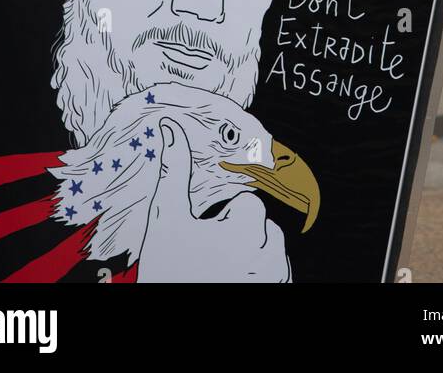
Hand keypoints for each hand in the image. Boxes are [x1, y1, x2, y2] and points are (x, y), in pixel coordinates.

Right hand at [139, 121, 290, 282]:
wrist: (172, 316)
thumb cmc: (168, 269)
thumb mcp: (165, 220)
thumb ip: (173, 171)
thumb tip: (171, 126)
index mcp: (246, 230)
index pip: (249, 205)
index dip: (224, 218)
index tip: (205, 235)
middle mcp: (270, 255)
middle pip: (263, 227)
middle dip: (240, 235)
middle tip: (209, 255)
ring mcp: (275, 279)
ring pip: (272, 251)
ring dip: (252, 255)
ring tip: (219, 269)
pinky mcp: (278, 292)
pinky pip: (276, 273)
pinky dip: (260, 274)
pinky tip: (232, 280)